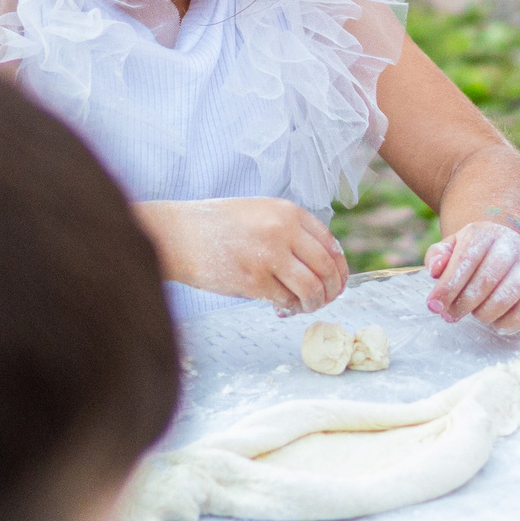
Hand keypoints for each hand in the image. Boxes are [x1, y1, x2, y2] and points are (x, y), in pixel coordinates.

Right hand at [139, 198, 347, 315]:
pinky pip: (286, 300)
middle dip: (331, 290)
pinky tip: (283, 307)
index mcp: (288, 212)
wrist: (180, 235)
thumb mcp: (260, 214)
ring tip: (305, 307)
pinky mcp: (253, 280)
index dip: (340, 269)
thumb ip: (290, 231)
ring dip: (314, 303)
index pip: (330, 244)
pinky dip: (290, 308)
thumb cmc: (219, 226)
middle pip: (326, 268)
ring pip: (311, 288)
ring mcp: (269, 255)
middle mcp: (283, 230)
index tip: (338, 282)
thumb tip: (320, 265)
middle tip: (325, 300)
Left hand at [424, 220, 519, 333]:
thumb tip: (434, 270)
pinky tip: (494, 322)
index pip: (465, 260)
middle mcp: (511, 246)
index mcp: (485, 234)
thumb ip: (437, 256)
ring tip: (474, 314)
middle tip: (449, 316)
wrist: (506, 251)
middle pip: (486, 280)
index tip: (433, 306)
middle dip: (462, 304)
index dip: (448, 287)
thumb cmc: (472, 254)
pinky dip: (507, 323)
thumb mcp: (451, 248)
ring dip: (483, 314)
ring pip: (506, 297)